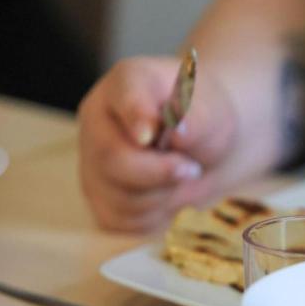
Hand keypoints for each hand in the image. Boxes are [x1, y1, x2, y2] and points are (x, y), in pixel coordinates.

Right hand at [78, 56, 237, 231]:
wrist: (203, 151)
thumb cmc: (202, 123)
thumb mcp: (212, 113)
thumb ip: (198, 119)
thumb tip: (180, 131)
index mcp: (127, 84)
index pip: (125, 96)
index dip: (136, 117)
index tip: (151, 136)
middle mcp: (98, 121)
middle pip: (112, 159)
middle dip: (160, 173)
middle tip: (191, 168)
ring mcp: (92, 162)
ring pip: (119, 197)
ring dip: (162, 196)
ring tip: (177, 176)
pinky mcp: (100, 199)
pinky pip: (123, 221)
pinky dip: (153, 216)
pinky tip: (164, 195)